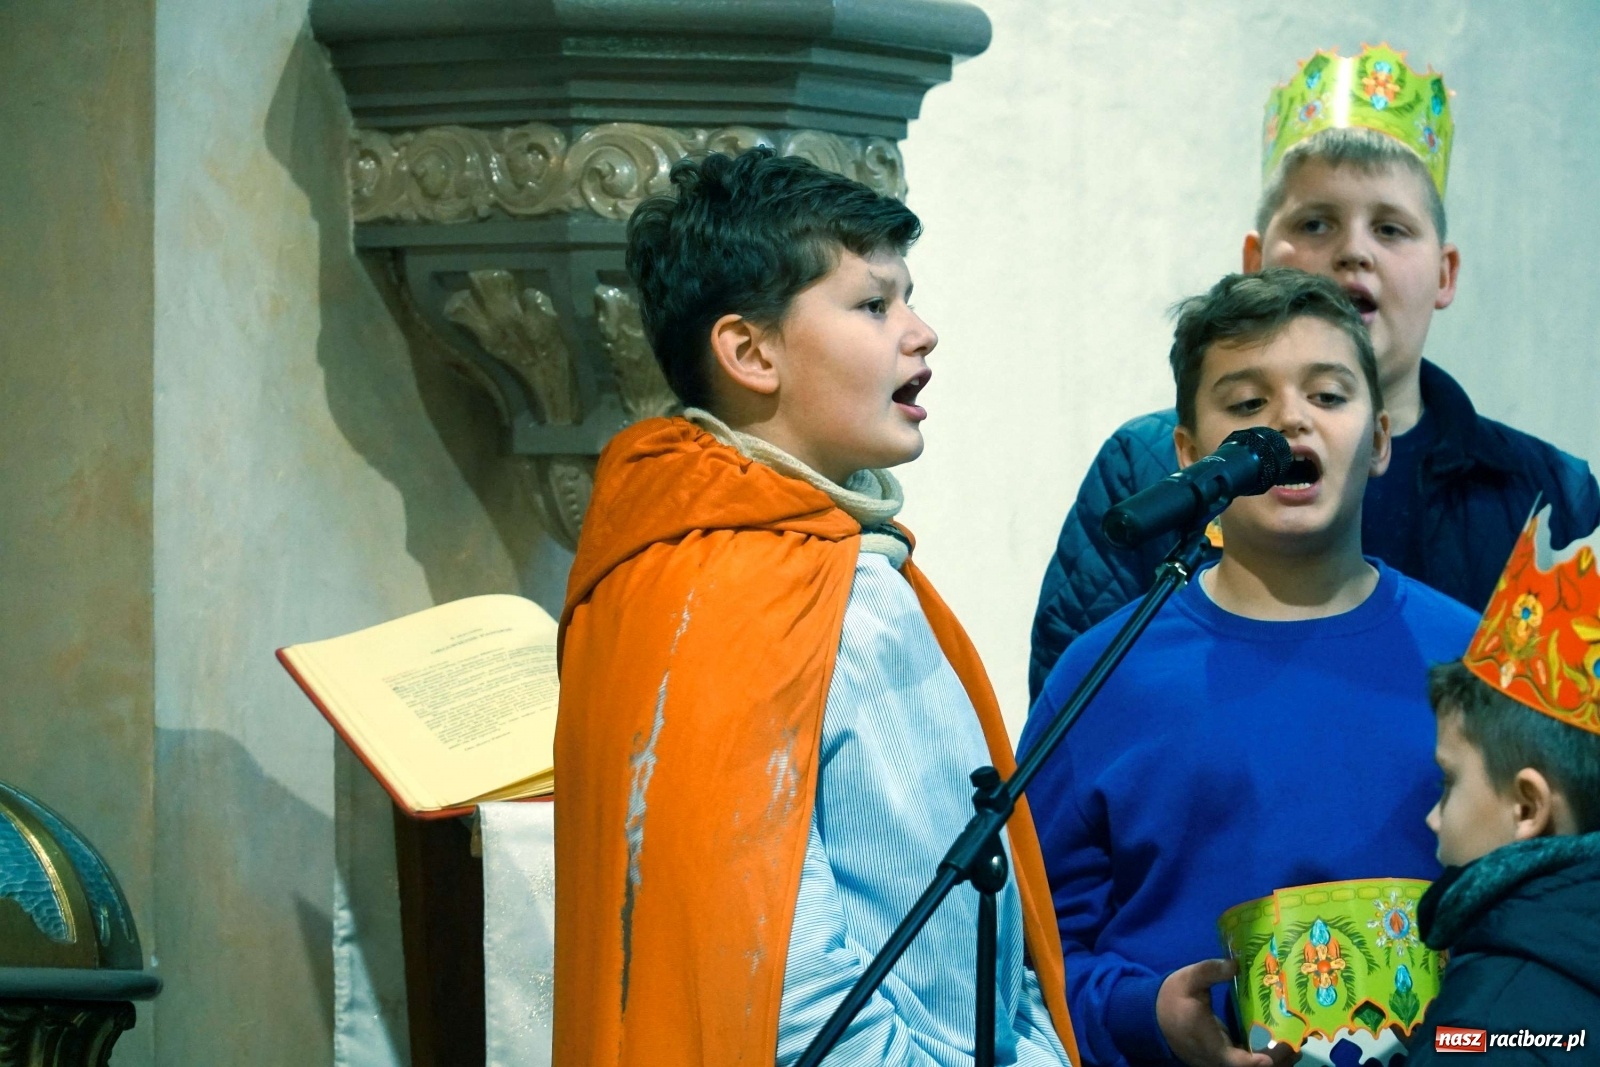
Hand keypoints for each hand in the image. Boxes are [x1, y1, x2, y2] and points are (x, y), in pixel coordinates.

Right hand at [1156, 959, 1297, 1066]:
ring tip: (1296, 1044)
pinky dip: (1265, 1057)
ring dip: (1275, 1060)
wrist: (1154, 1017)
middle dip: (1277, 1059)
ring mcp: (1221, 1061)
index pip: (1232, 1060)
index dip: (1253, 1062)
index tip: (1269, 1057)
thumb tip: (1236, 964)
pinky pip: (1247, 1063)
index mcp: (1208, 1042)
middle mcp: (1217, 1058)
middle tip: (1298, 1043)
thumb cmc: (1172, 999)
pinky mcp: (1224, 1057)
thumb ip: (1210, 971)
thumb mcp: (1187, 979)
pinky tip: (1281, 1043)